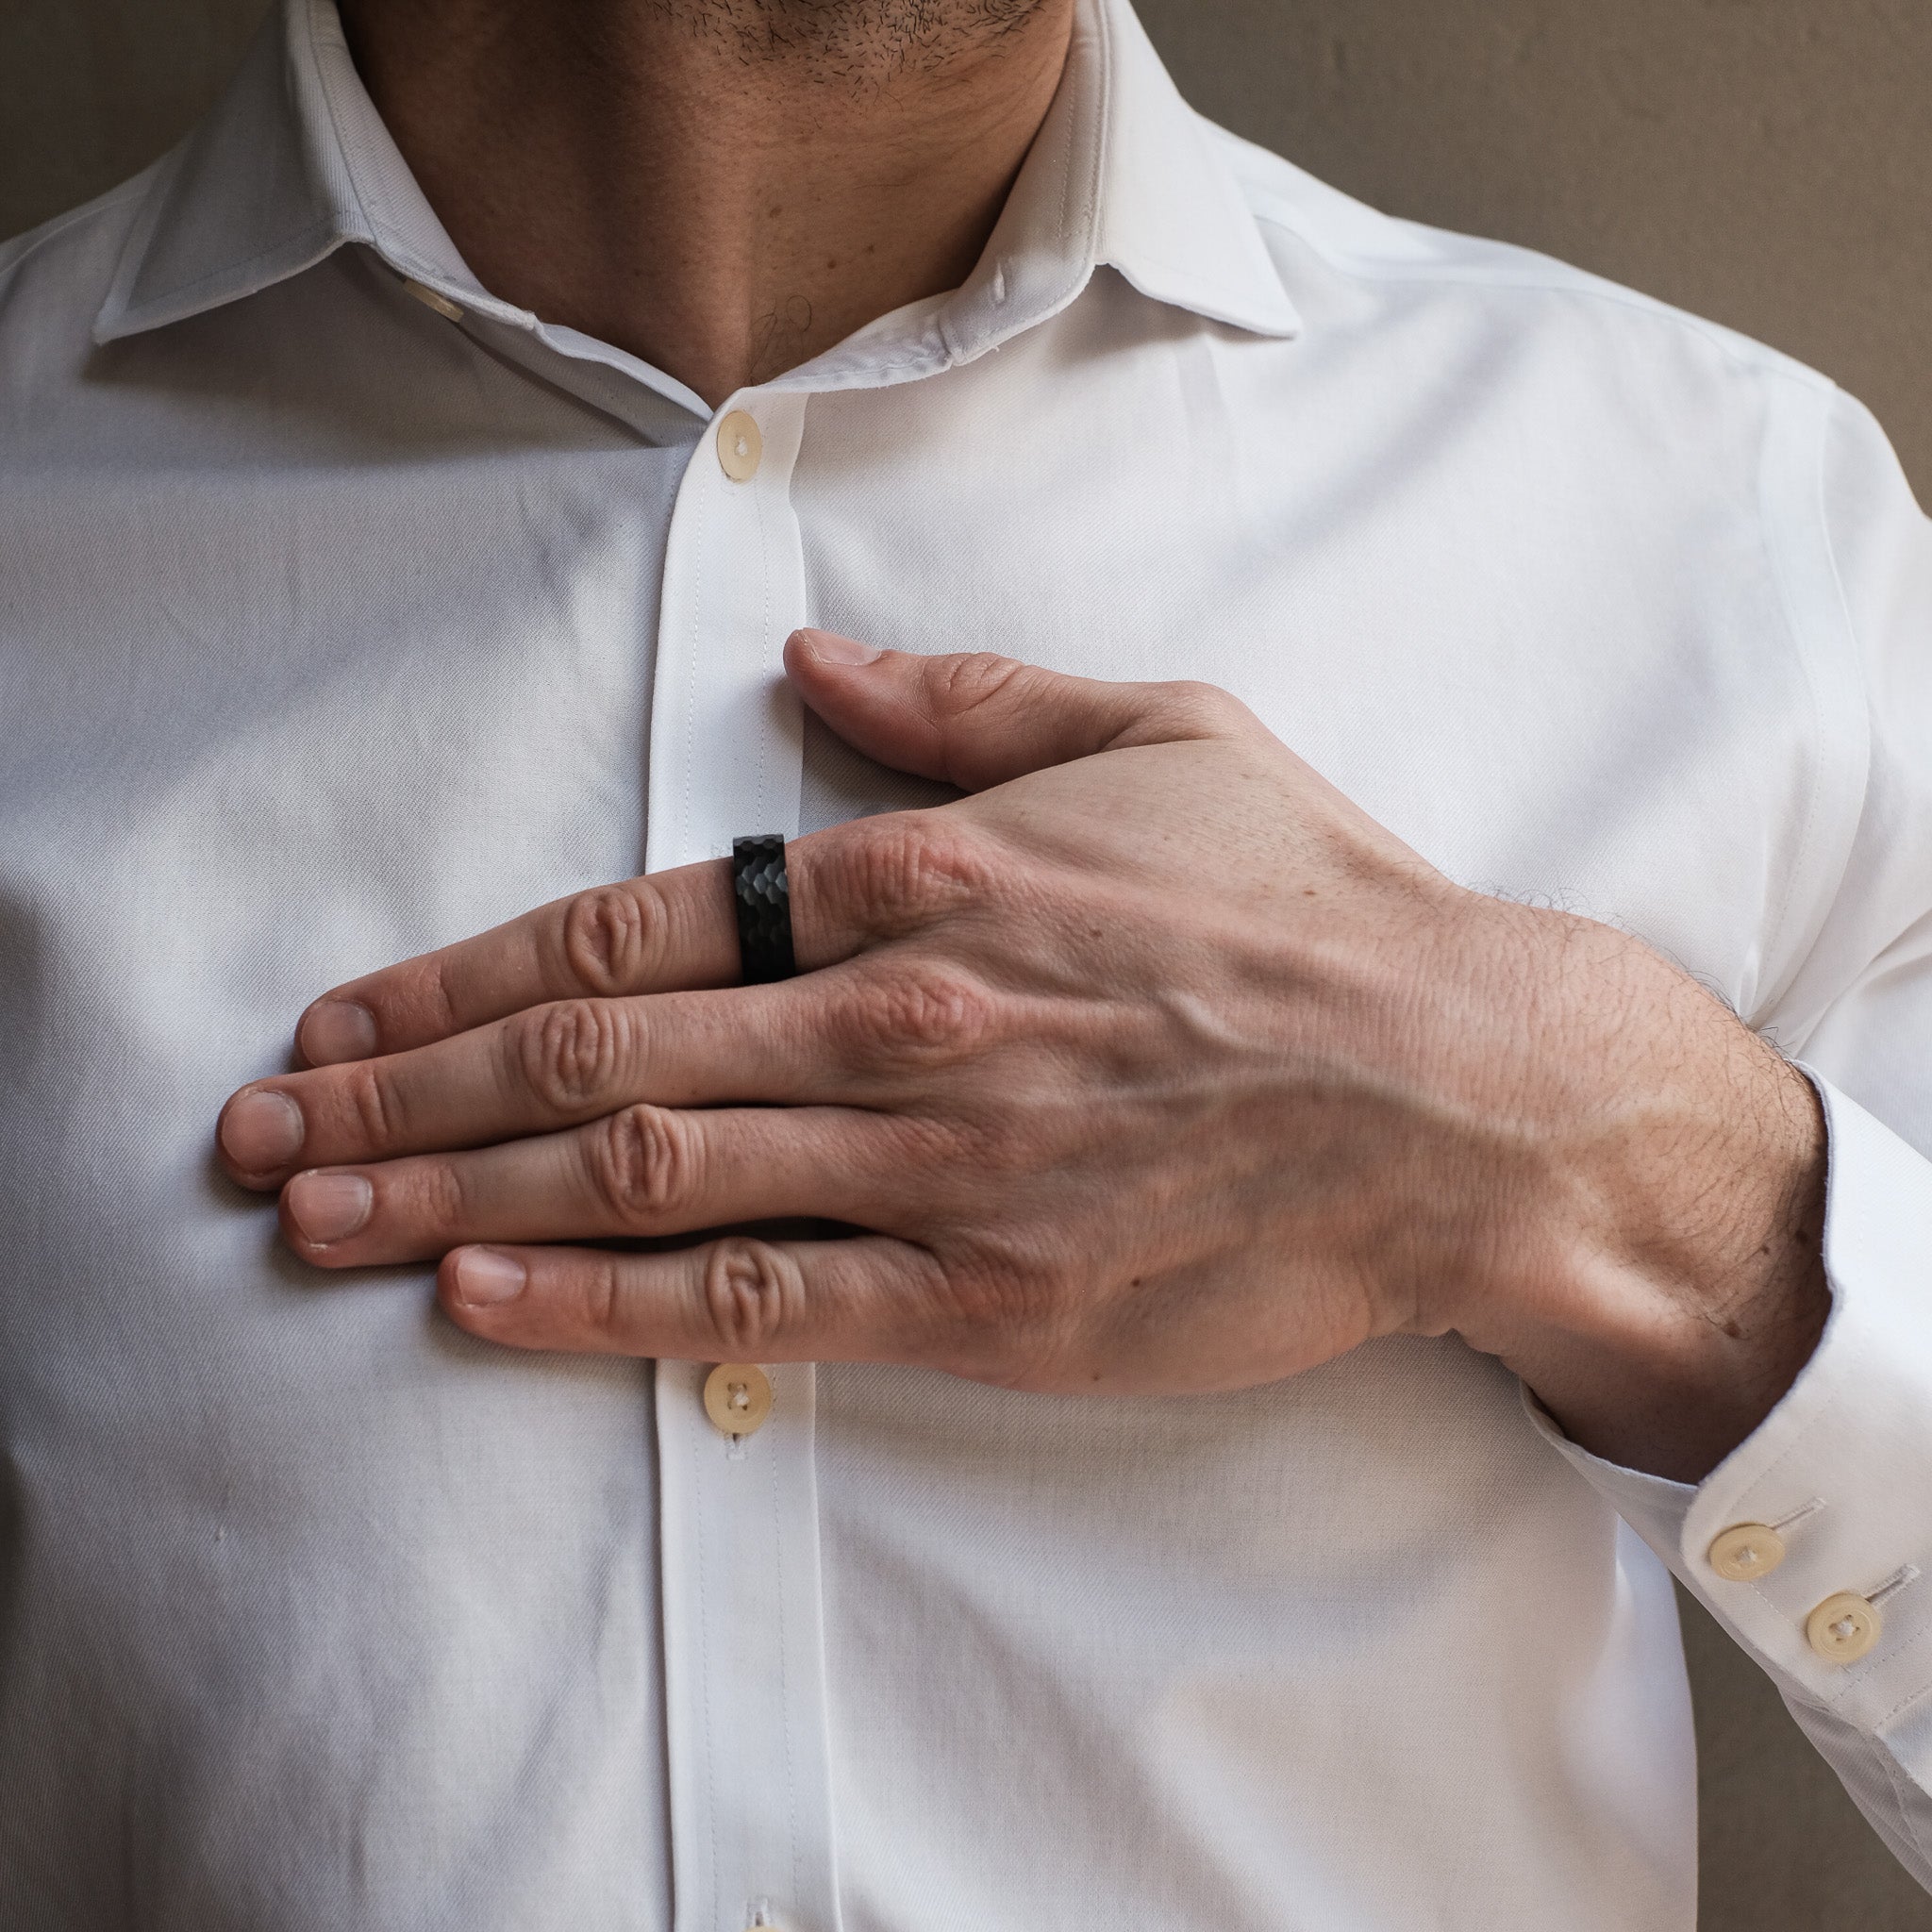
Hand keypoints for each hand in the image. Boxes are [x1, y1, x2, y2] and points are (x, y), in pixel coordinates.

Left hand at [217, 632, 1827, 1480]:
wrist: (1457, 1093)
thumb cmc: (1309, 907)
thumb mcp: (1155, 735)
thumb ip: (967, 701)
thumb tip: (822, 659)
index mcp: (925, 879)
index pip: (634, 929)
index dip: (464, 976)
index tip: (348, 1016)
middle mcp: (898, 1021)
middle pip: (592, 1062)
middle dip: (405, 1095)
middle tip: (262, 1134)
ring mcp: (937, 1169)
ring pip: (641, 1182)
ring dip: (452, 1198)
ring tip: (312, 1216)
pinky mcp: (991, 1300)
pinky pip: (760, 1302)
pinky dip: (603, 1306)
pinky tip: (480, 1304)